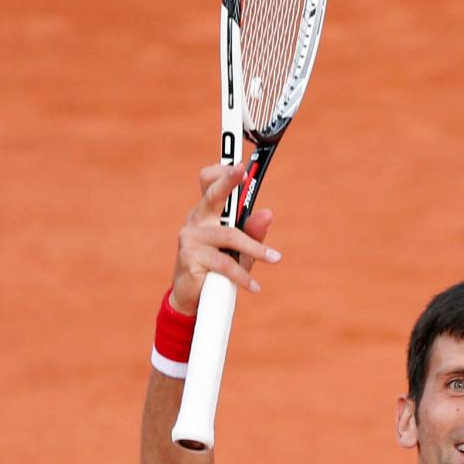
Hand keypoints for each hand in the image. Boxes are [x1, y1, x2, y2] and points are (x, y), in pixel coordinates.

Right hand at [169, 164, 281, 314]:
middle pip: (211, 194)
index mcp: (208, 212)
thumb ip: (253, 232)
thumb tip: (267, 213)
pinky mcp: (189, 256)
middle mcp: (197, 219)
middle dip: (227, 181)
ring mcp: (191, 236)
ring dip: (255, 248)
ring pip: (229, 235)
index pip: (209, 183)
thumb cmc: (218, 268)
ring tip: (274, 259)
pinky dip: (242, 275)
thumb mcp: (241, 250)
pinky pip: (223, 263)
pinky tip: (254, 286)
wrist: (194, 298)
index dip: (222, 172)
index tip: (240, 164)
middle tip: (241, 170)